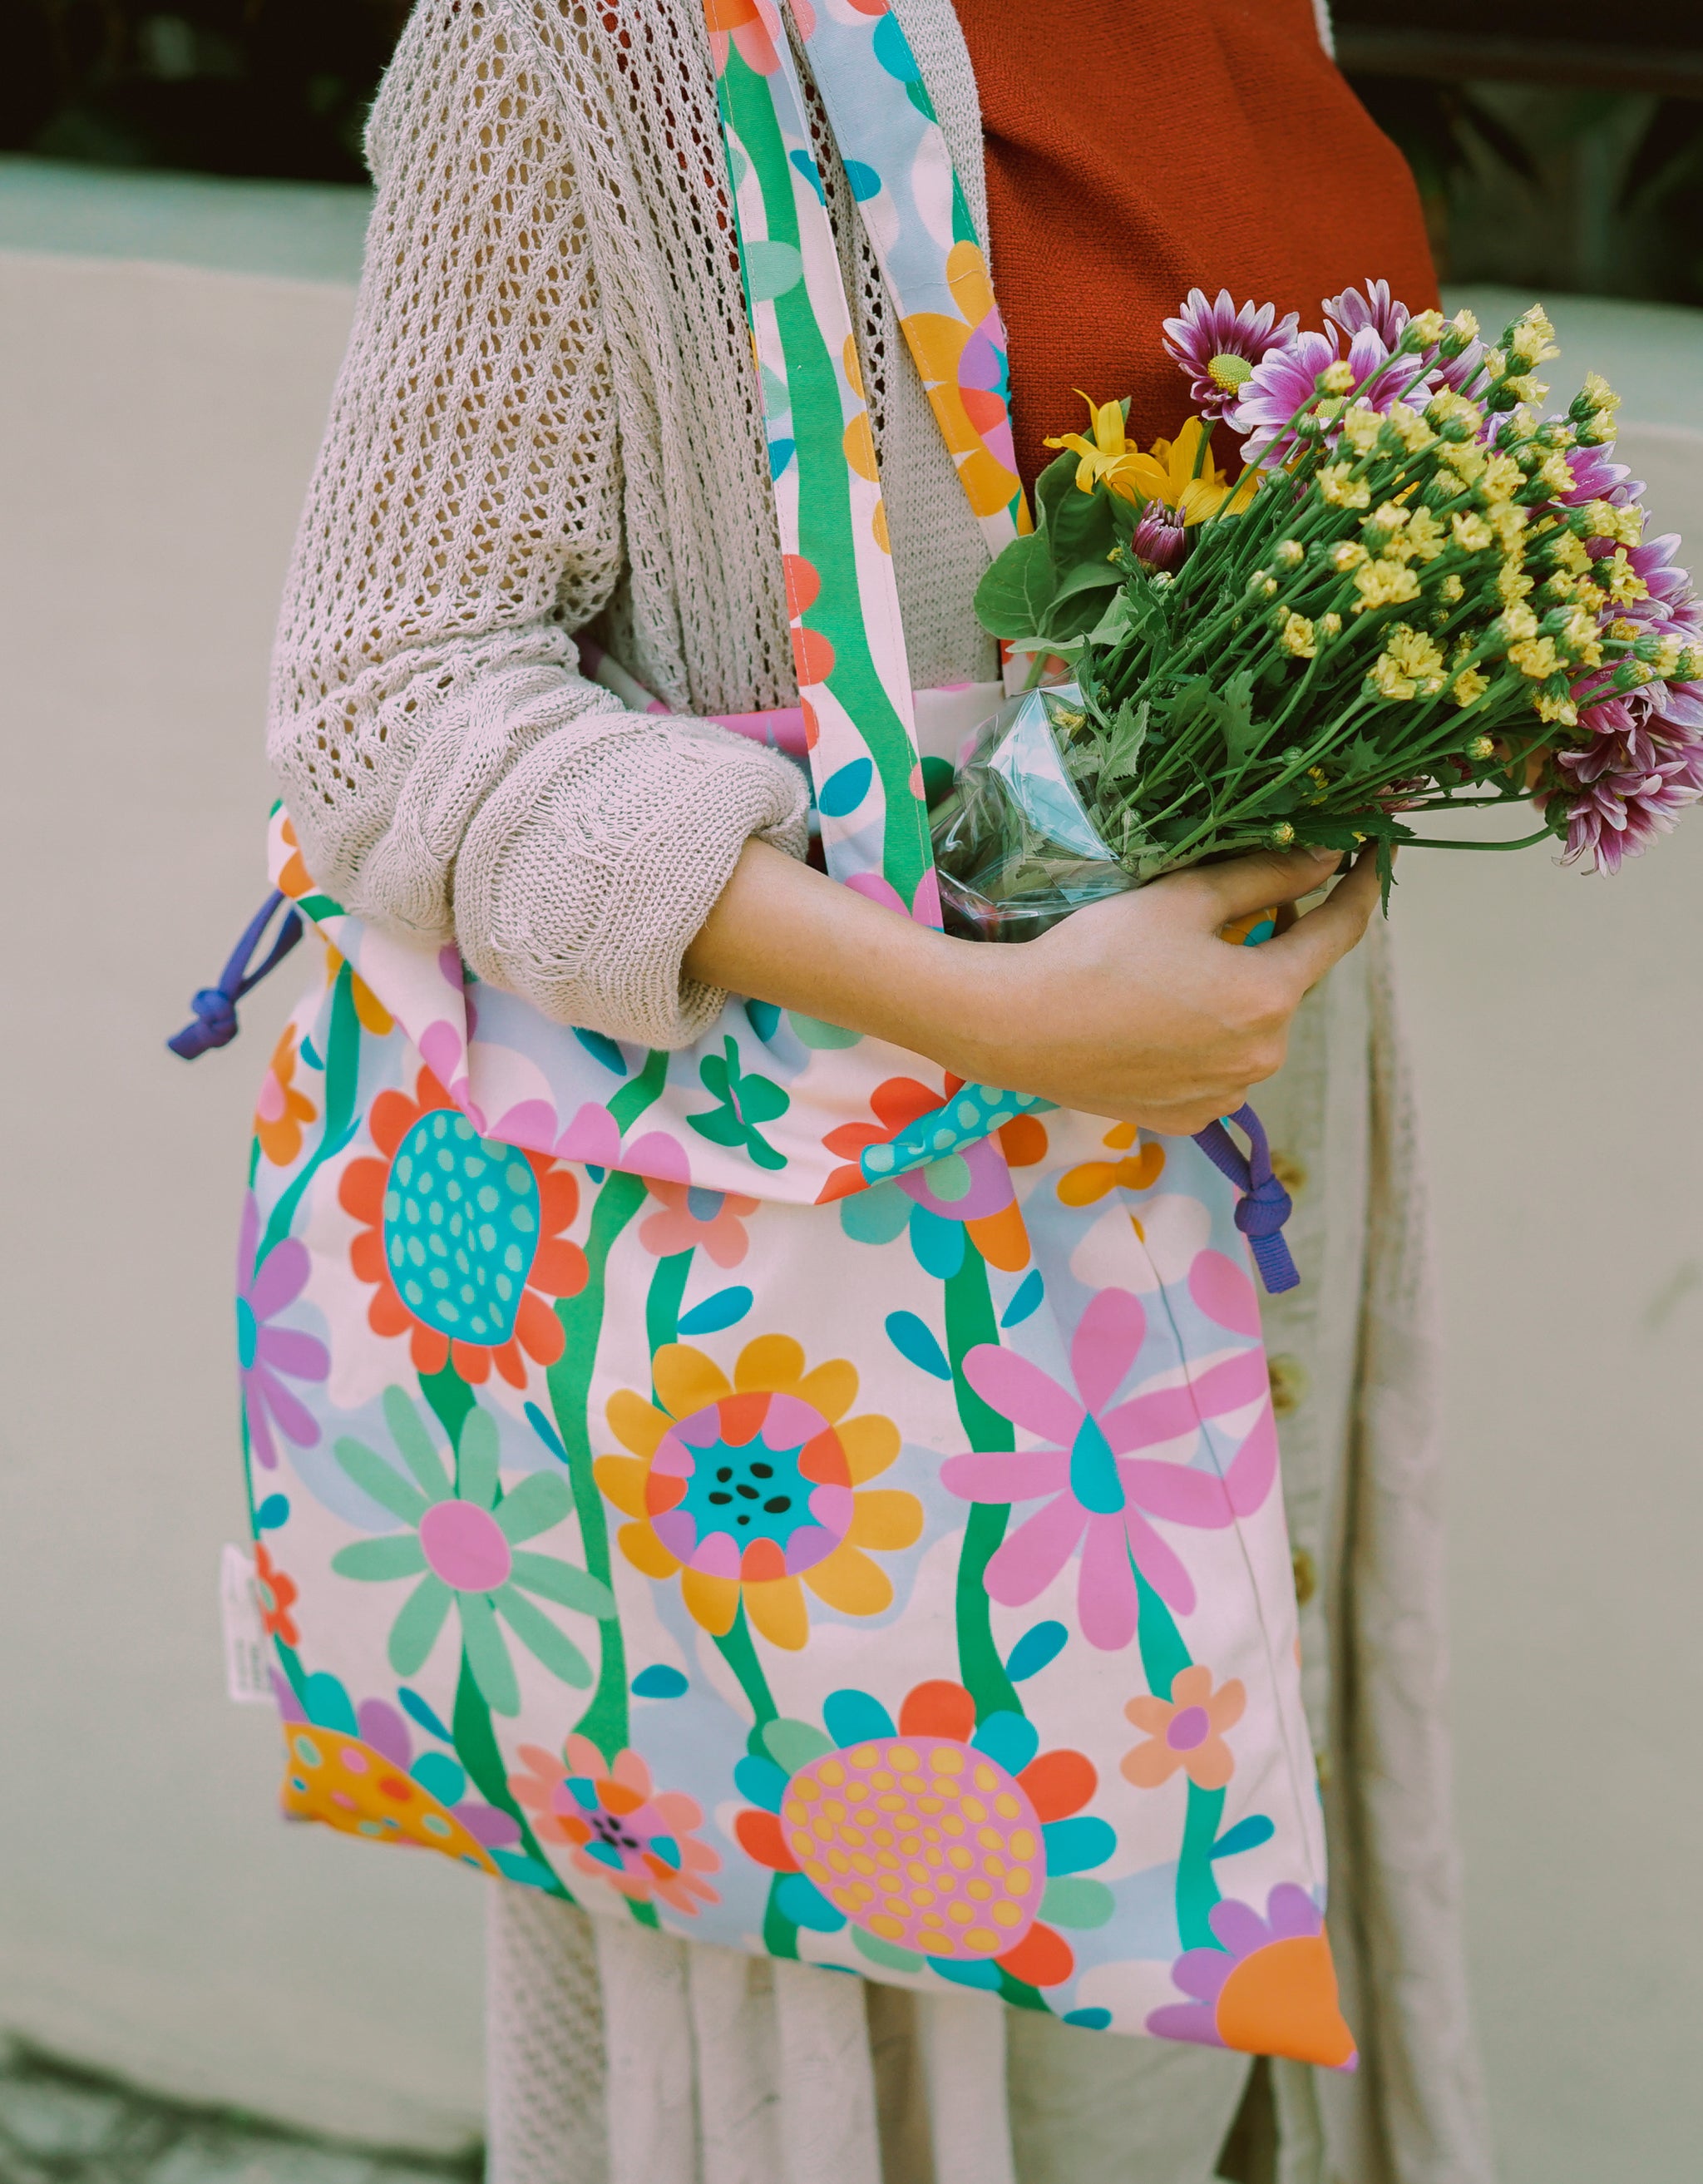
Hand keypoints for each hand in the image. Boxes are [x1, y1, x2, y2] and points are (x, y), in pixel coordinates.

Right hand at [938, 847, 1380, 1132]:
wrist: (1017, 1030)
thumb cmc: (1096, 954)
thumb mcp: (1184, 899)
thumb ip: (1265, 877)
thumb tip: (1323, 858)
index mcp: (1269, 995)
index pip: (1340, 930)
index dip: (1360, 885)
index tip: (1371, 853)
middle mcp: (1263, 1056)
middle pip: (1287, 982)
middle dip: (1271, 944)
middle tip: (1224, 913)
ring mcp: (1228, 1094)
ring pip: (1253, 1029)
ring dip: (1235, 996)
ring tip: (1175, 972)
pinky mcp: (1190, 1117)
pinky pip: (1219, 1069)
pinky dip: (1205, 1040)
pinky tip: (1157, 1019)